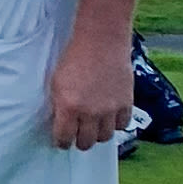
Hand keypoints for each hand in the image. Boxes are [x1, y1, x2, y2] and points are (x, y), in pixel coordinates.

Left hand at [45, 31, 134, 150]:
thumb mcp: (56, 81)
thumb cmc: (75, 57)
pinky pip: (122, 125)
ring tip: (94, 127)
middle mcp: (90, 112)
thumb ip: (59, 105)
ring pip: (105, 137)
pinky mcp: (126, 103)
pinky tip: (110, 117)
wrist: (101, 41)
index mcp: (69, 107)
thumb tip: (60, 122)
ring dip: (98, 134)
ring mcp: (110, 109)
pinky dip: (115, 124)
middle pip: (86, 142)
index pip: (64, 138)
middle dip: (80, 141)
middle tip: (78, 135)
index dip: (62, 142)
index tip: (62, 141)